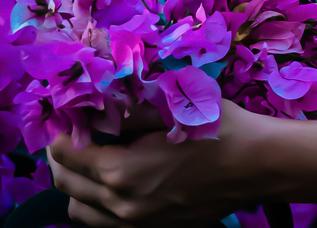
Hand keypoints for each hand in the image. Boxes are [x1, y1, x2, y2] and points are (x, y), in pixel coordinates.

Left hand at [47, 99, 279, 225]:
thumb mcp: (169, 105)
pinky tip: (115, 180)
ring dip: (76, 185)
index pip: (66, 154)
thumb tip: (94, 100)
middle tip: (72, 131)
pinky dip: (98, 205)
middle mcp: (122, 205)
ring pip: (81, 213)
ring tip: (91, 158)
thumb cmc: (215, 128)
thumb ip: (125, 106)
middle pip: (66, 186)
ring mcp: (137, 224)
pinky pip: (106, 224)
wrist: (255, 165)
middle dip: (62, 156)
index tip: (65, 113)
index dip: (60, 130)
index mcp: (122, 171)